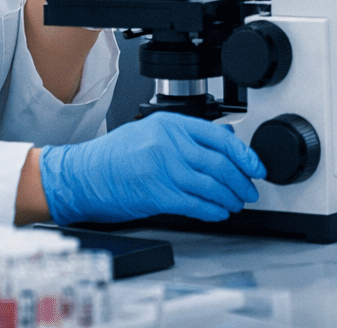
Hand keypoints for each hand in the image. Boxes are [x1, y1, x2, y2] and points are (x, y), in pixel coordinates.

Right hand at [39, 112, 265, 224]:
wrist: (80, 176)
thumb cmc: (112, 156)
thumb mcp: (149, 131)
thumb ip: (184, 136)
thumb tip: (219, 143)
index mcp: (171, 124)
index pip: (220, 137)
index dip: (244, 154)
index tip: (256, 167)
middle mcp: (169, 144)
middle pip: (220, 163)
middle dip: (241, 180)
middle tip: (250, 189)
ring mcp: (163, 169)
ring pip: (211, 185)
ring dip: (229, 197)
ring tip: (237, 203)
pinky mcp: (156, 194)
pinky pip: (195, 204)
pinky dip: (212, 210)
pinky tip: (219, 213)